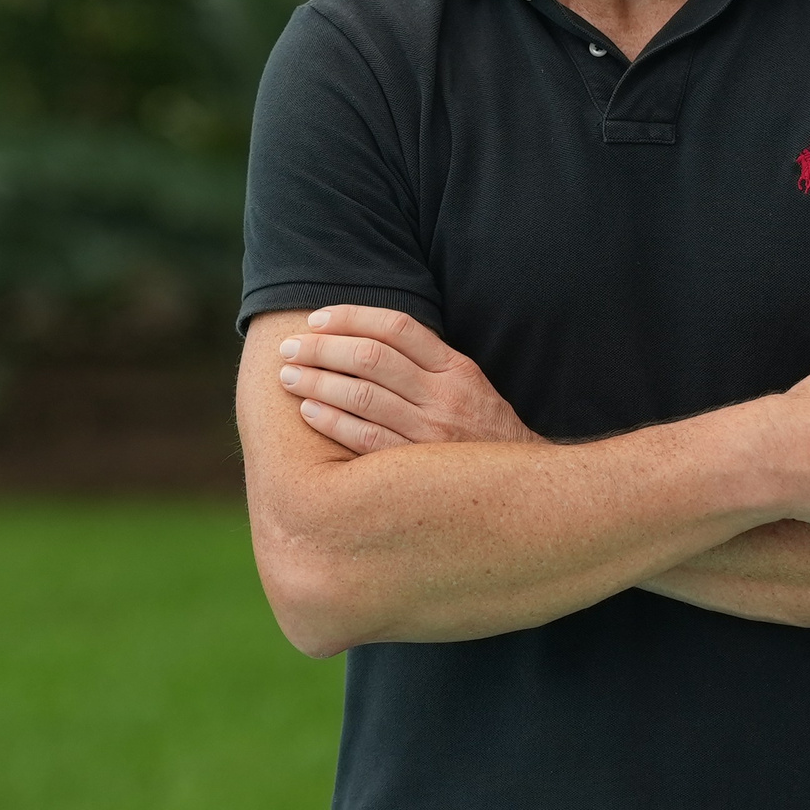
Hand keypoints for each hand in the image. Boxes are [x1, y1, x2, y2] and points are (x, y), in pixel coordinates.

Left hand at [276, 306, 538, 452]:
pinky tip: (307, 411)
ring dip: (317, 382)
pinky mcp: (415, 469)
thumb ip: (427, 361)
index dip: (352, 317)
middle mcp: (444, 397)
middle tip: (290, 347)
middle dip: (322, 348)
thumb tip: (366, 335)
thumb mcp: (468, 385)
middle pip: (372, 358)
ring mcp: (430, 434)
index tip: (318, 318)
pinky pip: (364, 438)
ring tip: (288, 376)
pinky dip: (331, 421)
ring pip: (362, 396)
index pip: (397, 327)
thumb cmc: (481, 433)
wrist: (520, 491)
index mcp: (456, 369)